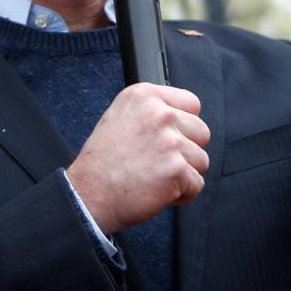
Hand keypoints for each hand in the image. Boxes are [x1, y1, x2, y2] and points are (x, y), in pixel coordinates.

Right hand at [66, 84, 210, 233]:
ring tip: (156, 177)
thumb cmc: (102, 162)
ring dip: (184, 173)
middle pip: (202, 131)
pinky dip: (182, 194)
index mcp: (144, 96)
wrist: (88, 194)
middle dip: (187, 151)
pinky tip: (159, 191)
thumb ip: (152, 111)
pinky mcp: (177, 169)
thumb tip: (182, 117)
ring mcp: (170, 141)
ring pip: (201, 160)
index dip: (183, 125)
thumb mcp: (120, 116)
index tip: (170, 138)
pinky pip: (196, 184)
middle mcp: (159, 113)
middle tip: (160, 161)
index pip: (192, 103)